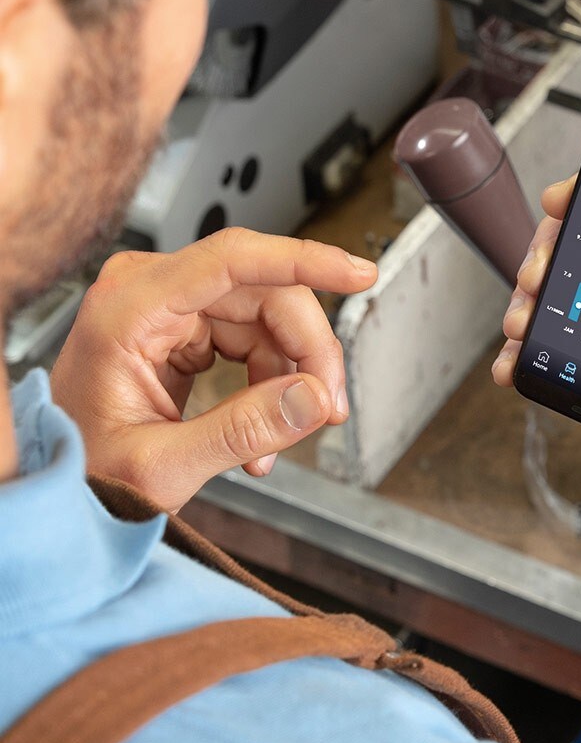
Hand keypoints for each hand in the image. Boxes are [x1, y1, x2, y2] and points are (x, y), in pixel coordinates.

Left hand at [51, 228, 376, 511]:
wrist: (60, 483)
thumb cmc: (84, 473)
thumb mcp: (160, 468)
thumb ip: (241, 433)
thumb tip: (313, 397)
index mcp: (129, 310)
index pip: (233, 260)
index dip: (305, 260)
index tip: (358, 273)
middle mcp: (150, 292)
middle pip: (266, 294)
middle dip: (308, 353)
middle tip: (327, 409)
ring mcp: (169, 305)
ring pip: (270, 318)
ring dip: (293, 376)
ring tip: (284, 438)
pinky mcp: (185, 326)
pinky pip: (256, 338)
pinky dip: (273, 383)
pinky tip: (264, 431)